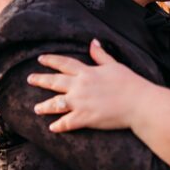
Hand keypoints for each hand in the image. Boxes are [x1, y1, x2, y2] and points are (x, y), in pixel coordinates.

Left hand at [29, 39, 153, 131]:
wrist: (139, 103)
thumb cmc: (130, 83)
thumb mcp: (114, 65)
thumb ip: (101, 55)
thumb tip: (92, 42)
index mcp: (87, 72)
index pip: (64, 63)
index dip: (51, 60)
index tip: (41, 59)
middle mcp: (80, 86)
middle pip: (54, 82)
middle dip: (40, 80)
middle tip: (30, 79)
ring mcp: (81, 103)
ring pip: (56, 104)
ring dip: (45, 106)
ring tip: (37, 108)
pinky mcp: (85, 118)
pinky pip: (67, 123)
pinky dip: (58, 126)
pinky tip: (52, 128)